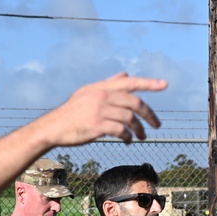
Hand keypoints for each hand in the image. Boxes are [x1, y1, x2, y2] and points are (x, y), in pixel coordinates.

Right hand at [35, 73, 166, 145]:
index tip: (164, 85)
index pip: (130, 82)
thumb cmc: (71, 113)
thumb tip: (125, 75)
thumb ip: (108, 84)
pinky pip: (120, 129)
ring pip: (129, 117)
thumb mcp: (88, 93)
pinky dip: (127, 136)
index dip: (149, 83)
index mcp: (101, 87)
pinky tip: (127, 140)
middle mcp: (101, 96)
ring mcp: (98, 110)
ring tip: (141, 136)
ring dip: (139, 129)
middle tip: (156, 125)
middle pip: (134, 102)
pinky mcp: (96, 125)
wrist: (52, 128)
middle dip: (149, 114)